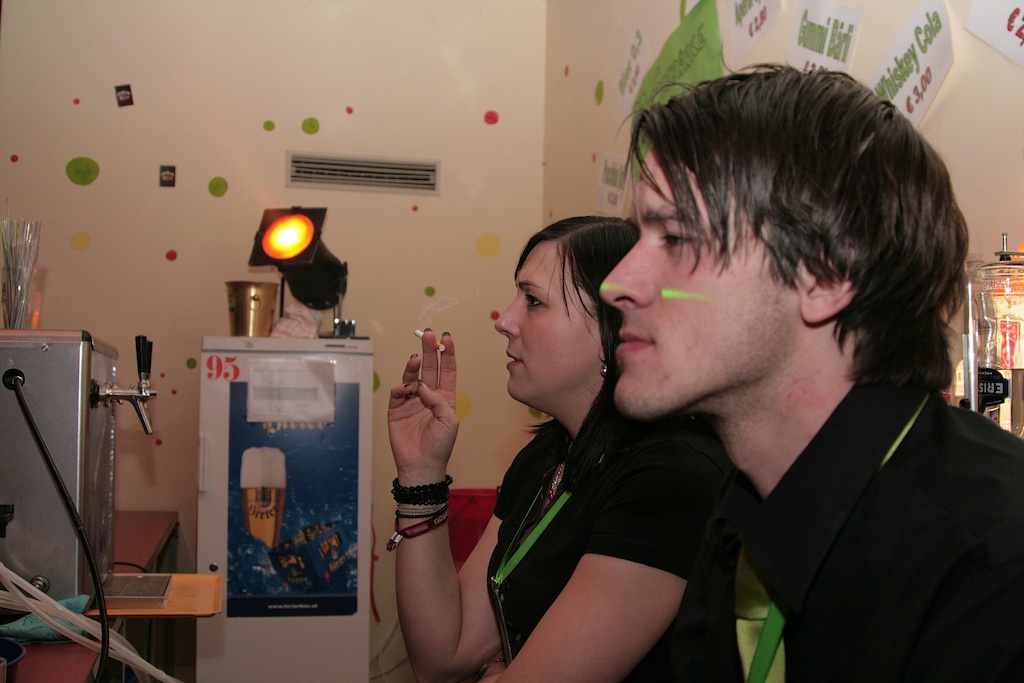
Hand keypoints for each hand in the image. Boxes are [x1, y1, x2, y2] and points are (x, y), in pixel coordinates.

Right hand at [388, 329, 458, 483]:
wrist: (422, 465)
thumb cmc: (440, 445)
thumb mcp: (449, 421)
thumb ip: (438, 400)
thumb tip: (422, 386)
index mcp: (445, 397)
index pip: (447, 370)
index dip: (447, 353)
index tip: (446, 338)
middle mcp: (428, 395)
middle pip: (429, 368)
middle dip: (428, 350)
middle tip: (427, 334)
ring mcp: (412, 401)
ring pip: (412, 376)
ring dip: (414, 365)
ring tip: (416, 358)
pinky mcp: (397, 409)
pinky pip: (398, 392)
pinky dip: (401, 387)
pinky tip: (407, 387)